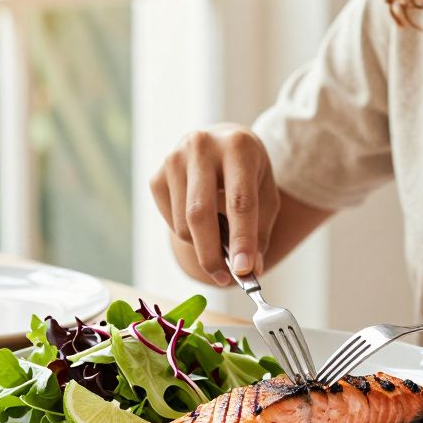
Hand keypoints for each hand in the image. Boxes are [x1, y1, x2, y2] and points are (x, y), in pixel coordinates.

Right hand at [149, 124, 279, 284]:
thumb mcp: (266, 196)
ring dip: (202, 245)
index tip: (244, 271)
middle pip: (200, 214)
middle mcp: (202, 147)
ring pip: (183, 224)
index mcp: (238, 146)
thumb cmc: (248, 174)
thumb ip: (259, 233)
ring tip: (219, 239)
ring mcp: (174, 160)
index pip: (239, 201)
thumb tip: (248, 271)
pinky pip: (170, 222)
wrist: (221, 144)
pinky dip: (187, 235)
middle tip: (225, 278)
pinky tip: (201, 222)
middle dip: (212, 254)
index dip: (242, 239)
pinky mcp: (156, 176)